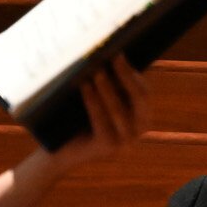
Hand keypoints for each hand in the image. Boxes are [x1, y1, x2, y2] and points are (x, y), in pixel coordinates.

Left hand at [52, 56, 151, 170]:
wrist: (61, 153)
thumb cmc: (80, 120)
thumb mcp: (101, 101)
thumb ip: (110, 85)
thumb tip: (109, 54)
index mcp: (142, 116)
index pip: (144, 90)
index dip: (133, 73)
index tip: (119, 54)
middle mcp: (139, 129)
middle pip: (139, 98)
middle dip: (126, 75)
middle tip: (113, 57)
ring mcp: (126, 140)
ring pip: (119, 108)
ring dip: (108, 87)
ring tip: (97, 70)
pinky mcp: (109, 147)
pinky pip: (102, 119)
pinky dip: (93, 101)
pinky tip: (85, 87)